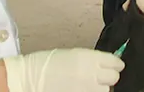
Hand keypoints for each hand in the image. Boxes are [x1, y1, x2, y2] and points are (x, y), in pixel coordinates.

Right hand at [1, 48, 123, 91]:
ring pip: (105, 91)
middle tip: (100, 78)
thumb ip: (90, 60)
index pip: (115, 62)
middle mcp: (92, 73)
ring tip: (88, 87)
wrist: (28, 78)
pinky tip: (83, 90)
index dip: (115, 64)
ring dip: (100, 89)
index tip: (114, 66)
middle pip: (114, 78)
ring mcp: (87, 89)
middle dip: (108, 78)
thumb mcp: (71, 55)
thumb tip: (105, 64)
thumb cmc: (45, 64)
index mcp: (89, 58)